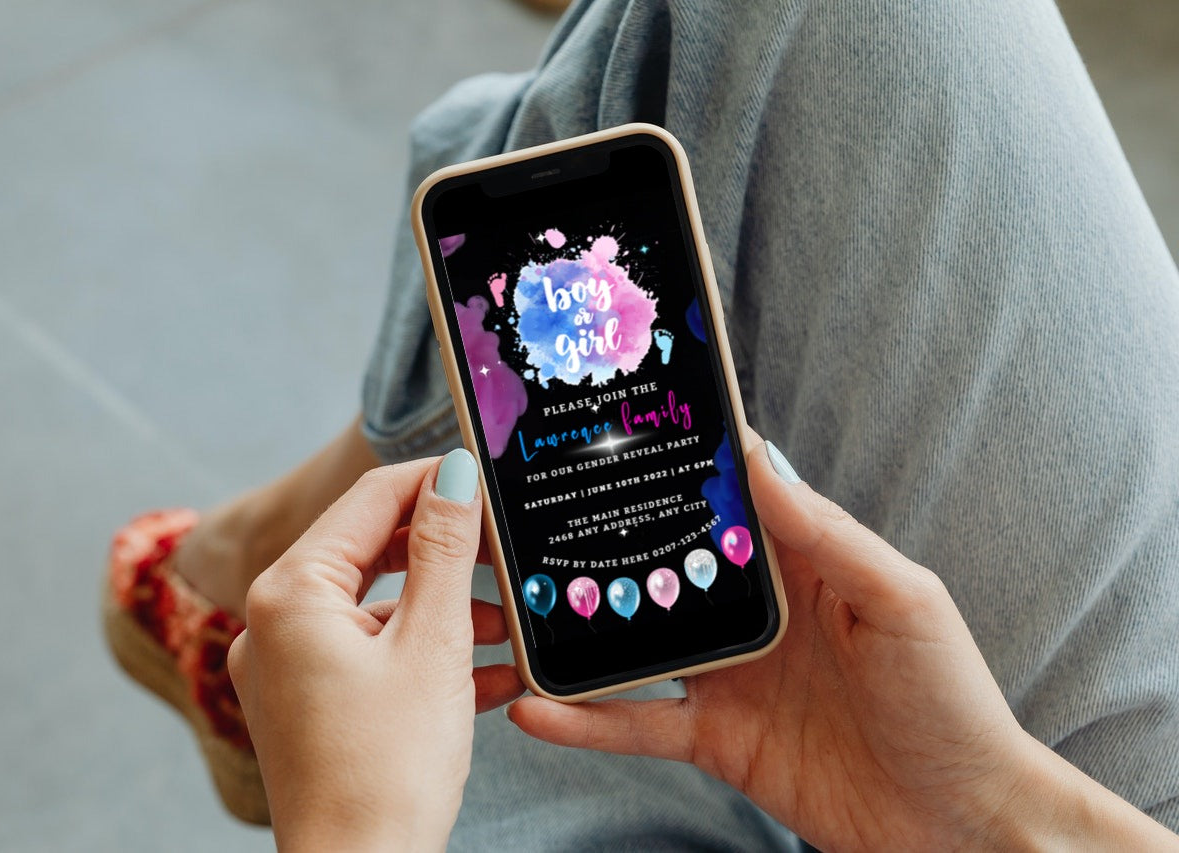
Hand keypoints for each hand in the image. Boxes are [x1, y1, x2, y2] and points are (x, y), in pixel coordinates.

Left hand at [228, 451, 523, 849]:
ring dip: (444, 610)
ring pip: (377, 608)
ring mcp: (288, 668)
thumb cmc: (388, 769)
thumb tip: (455, 473)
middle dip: (444, 554)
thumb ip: (445, 549)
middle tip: (502, 550)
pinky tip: (484, 674)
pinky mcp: (310, 706)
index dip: (431, 479)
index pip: (368, 500)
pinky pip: (372, 656)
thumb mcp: (432, 642)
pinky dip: (424, 654)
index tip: (484, 471)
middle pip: (370, 551)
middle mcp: (275, 623)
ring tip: (504, 628)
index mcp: (291, 594)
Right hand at [508, 434, 1170, 848]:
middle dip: (603, 540)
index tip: (619, 427)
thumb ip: (827, 533)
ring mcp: (729, 676)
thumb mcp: (900, 601)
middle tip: (531, 515)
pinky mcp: (716, 738)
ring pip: (635, 641)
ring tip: (511, 609)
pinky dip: (585, 719)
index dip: (679, 464)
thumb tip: (762, 459)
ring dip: (576, 628)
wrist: (962, 824)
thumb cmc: (952, 703)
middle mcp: (754, 612)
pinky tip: (538, 707)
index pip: (728, 499)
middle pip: (663, 565)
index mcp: (800, 564)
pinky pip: (637, 723)